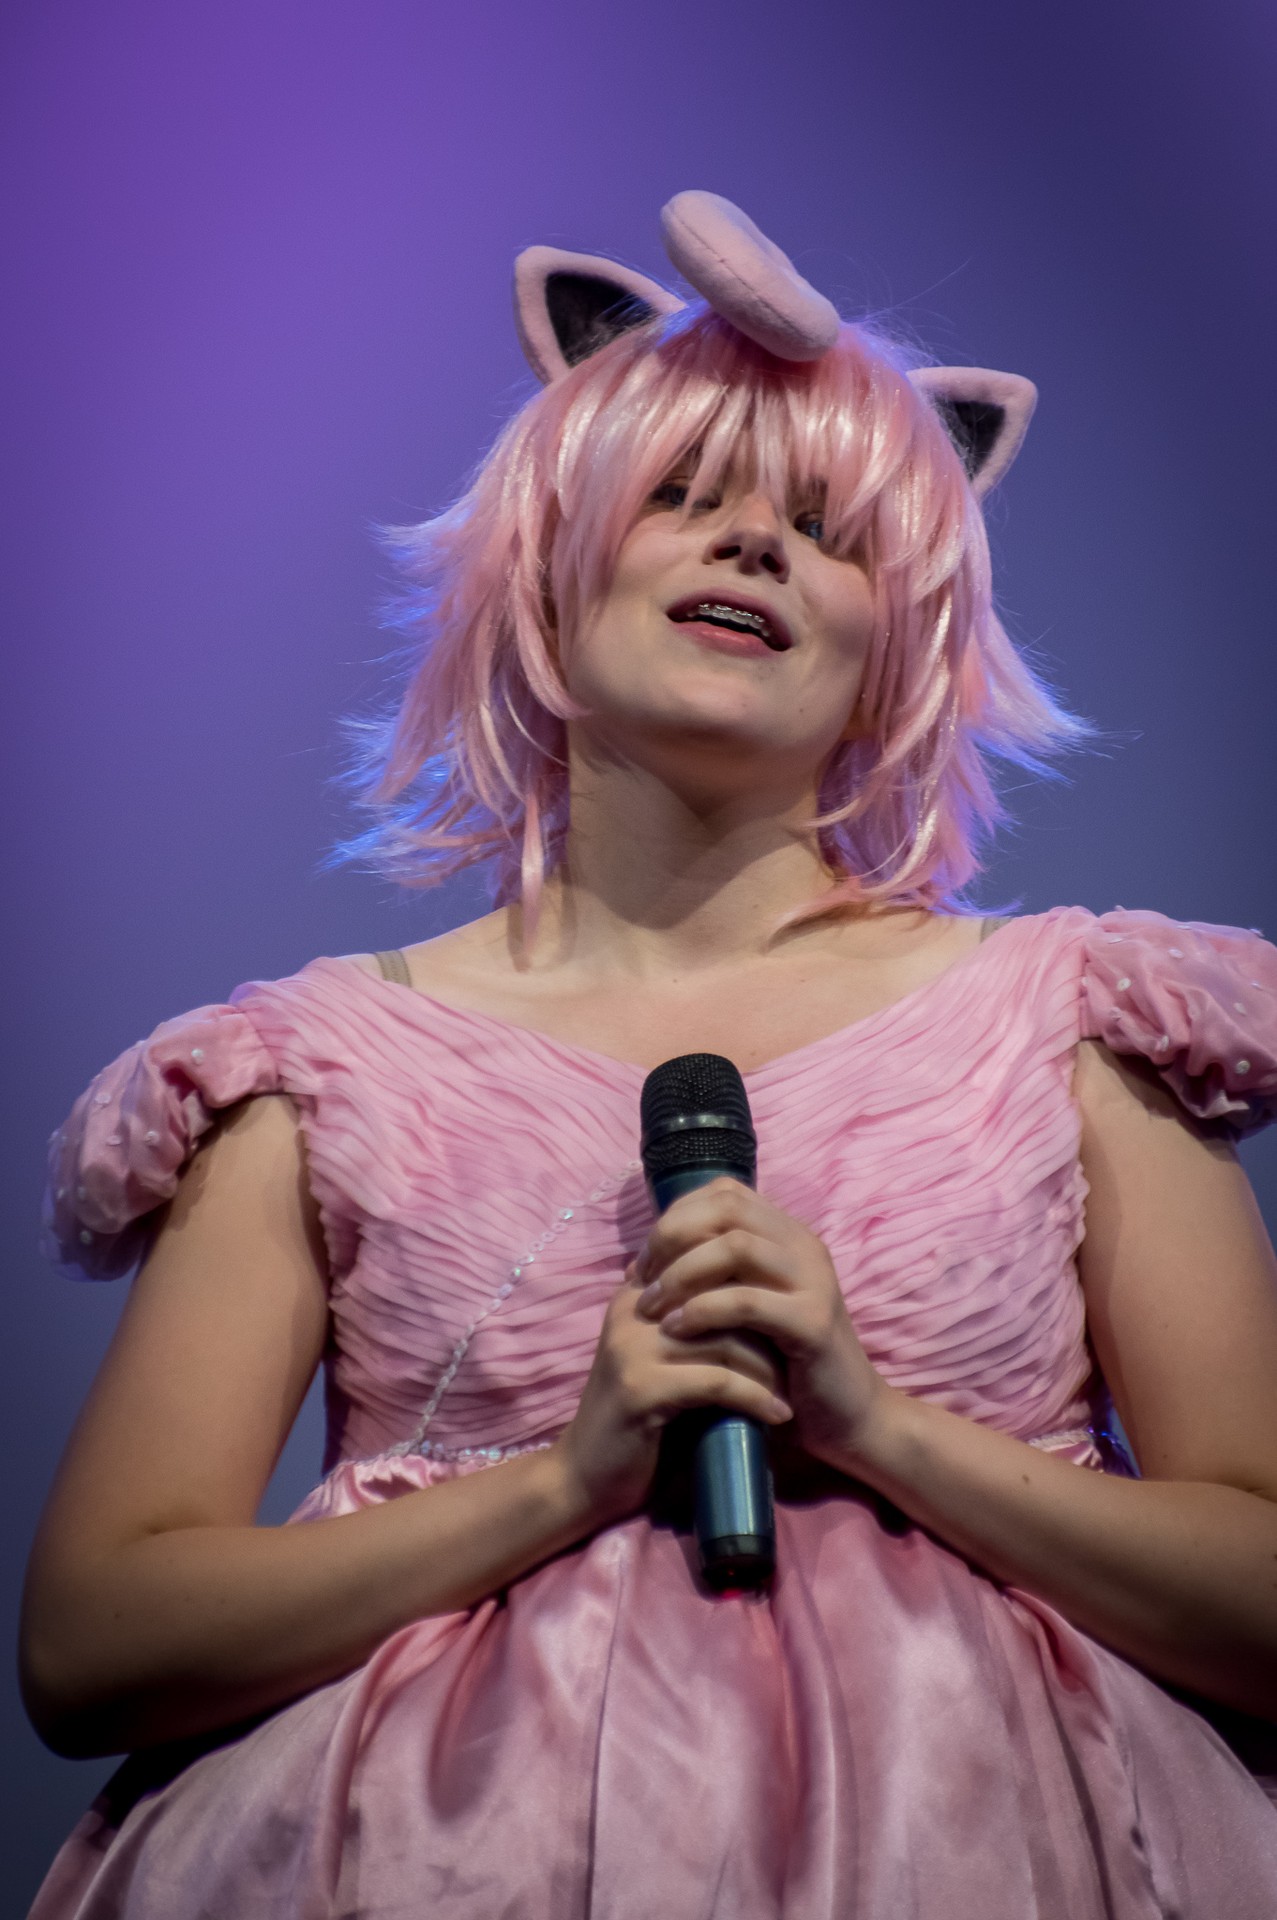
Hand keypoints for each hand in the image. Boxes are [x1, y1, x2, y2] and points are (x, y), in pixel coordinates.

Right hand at [551, 1257, 793, 1528]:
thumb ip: (694, 1324)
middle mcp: (632, 1309)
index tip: (790, 1315)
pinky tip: (778, 1415)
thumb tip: (756, 1295)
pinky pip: (717, 1381)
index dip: (753, 1285)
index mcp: (637, 1293)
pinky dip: (755, 1398)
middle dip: (768, 1326)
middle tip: (801, 1351)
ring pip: (724, 1338)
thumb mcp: (664, 1359)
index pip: (704, 1259)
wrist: (586, 1476)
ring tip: (793, 1388)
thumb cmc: (639, 1418)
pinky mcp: (641, 1388)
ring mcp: (632, 1347)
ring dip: (770, 1367)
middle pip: (721, 1294)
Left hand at [633, 1177, 885, 1471]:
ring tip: (651, 1307)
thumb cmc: (786, 1363)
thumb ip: (718, 1274)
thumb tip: (648, 1258)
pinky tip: (676, 1329)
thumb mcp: (749, 1307)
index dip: (677, 1216)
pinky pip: (746, 1301)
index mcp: (788, 1236)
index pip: (726, 1192)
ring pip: (736, 1247)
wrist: (846, 1416)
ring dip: (682, 1273)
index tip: (646, 1259)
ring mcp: (814, 1281)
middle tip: (641, 1278)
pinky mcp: (813, 1323)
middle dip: (672, 1238)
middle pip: (727, 1209)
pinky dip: (702, 1310)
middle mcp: (805, 1247)